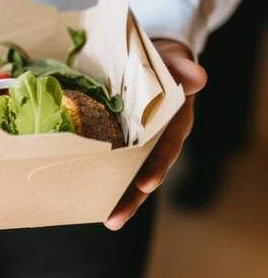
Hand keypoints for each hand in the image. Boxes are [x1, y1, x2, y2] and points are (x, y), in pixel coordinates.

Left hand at [104, 39, 206, 229]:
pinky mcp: (115, 137)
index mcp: (172, 124)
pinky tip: (80, 188)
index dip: (157, 167)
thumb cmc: (165, 63)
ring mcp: (134, 141)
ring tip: (100, 217)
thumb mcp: (175, 62)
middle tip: (114, 219)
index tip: (146, 184)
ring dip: (113, 194)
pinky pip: (108, 157)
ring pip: (125, 172)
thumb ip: (184, 69)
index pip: (166, 150)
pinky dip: (96, 172)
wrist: (151, 59)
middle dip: (131, 197)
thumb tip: (196, 77)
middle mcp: (154, 139)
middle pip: (143, 173)